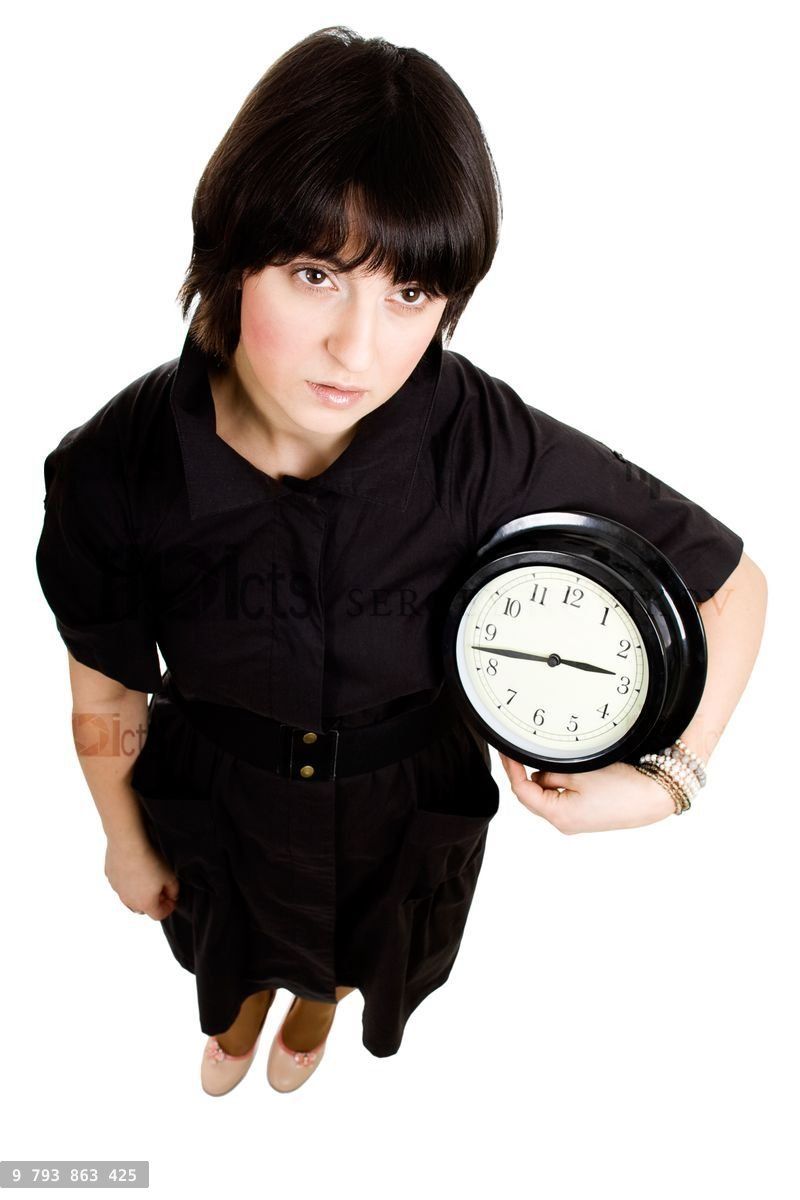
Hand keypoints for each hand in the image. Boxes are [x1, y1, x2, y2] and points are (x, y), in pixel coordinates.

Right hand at [104, 836, 179, 919]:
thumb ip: (174, 890)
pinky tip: (134, 868)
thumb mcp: (170, 876)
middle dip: (153, 902)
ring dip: (139, 893)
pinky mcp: (110, 878)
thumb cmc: (150, 861)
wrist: (128, 845)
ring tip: (147, 878)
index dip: (168, 908)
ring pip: (129, 898)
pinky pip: (120, 884)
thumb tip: (172, 895)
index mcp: (146, 904)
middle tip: (160, 889)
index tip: (172, 899)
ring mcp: (118, 890)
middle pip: (143, 909)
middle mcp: (129, 901)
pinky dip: (128, 881)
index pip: (159, 915)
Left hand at [497, 754, 675, 833]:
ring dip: (547, 777)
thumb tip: (537, 775)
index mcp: (558, 815)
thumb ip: (550, 773)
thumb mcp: (578, 772)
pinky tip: (572, 770)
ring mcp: (576, 821)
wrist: (653, 796)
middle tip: (520, 750)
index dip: (511, 769)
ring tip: (559, 759)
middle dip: (527, 773)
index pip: (522, 790)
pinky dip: (562, 782)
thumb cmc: (621, 787)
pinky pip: (565, 796)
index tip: (506, 751)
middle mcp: (564, 823)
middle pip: (533, 795)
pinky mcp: (586, 815)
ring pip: (549, 795)